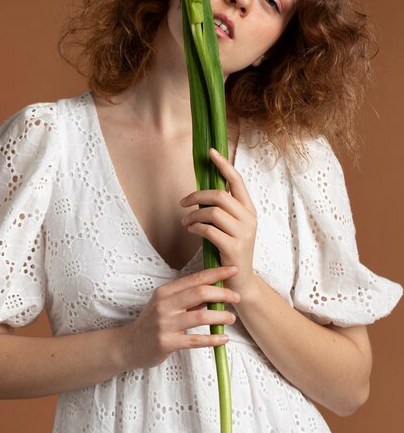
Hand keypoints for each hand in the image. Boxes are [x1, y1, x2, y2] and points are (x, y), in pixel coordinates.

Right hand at [127, 266, 240, 368]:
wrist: (129, 345)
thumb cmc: (152, 322)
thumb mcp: (166, 304)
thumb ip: (187, 298)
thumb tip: (215, 289)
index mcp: (166, 291)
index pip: (196, 278)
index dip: (216, 273)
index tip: (234, 270)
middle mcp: (165, 304)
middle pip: (200, 293)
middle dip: (222, 293)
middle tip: (237, 296)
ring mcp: (165, 324)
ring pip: (200, 316)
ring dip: (220, 316)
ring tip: (232, 318)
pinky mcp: (166, 343)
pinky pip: (194, 340)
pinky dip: (212, 339)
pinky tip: (223, 339)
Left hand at [180, 148, 256, 295]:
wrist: (240, 280)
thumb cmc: (230, 250)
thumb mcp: (231, 226)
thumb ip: (222, 209)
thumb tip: (201, 192)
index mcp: (249, 209)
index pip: (237, 180)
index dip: (223, 164)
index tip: (211, 152)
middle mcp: (249, 219)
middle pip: (220, 195)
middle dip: (197, 196)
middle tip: (183, 203)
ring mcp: (243, 233)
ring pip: (213, 212)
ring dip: (194, 215)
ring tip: (185, 222)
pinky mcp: (234, 248)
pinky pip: (209, 230)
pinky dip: (195, 228)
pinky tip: (191, 231)